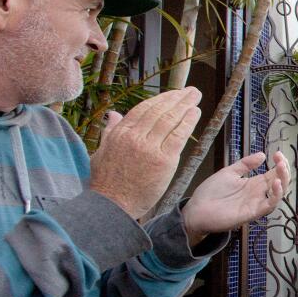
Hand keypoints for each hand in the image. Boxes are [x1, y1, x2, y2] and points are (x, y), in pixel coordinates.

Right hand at [90, 88, 202, 218]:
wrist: (112, 204)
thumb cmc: (107, 183)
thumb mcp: (102, 152)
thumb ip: (110, 132)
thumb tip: (114, 114)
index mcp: (120, 133)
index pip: (143, 109)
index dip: (160, 99)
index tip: (172, 94)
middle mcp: (134, 136)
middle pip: (159, 110)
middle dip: (176, 98)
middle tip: (190, 91)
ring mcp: (149, 147)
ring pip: (169, 120)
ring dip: (185, 105)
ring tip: (195, 96)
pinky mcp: (163, 160)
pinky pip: (178, 136)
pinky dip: (188, 122)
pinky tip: (195, 113)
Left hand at [181, 151, 289, 245]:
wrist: (197, 209)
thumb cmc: (211, 192)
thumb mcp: (229, 172)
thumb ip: (245, 164)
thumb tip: (262, 154)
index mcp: (254, 184)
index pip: (274, 173)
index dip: (279, 163)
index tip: (278, 153)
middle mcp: (258, 193)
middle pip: (280, 182)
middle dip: (284, 169)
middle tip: (281, 158)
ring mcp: (257, 203)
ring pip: (279, 194)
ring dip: (284, 180)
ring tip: (281, 167)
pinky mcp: (253, 212)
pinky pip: (270, 205)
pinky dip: (276, 195)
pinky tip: (276, 183)